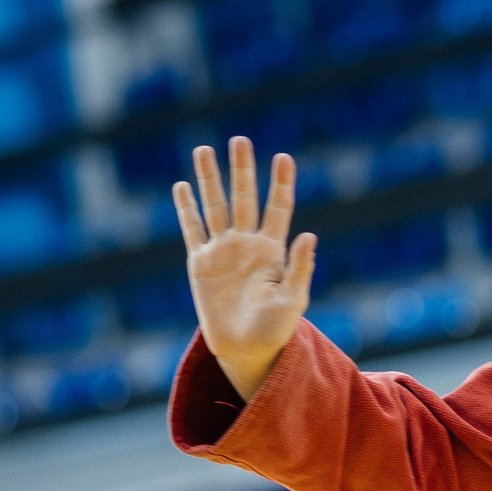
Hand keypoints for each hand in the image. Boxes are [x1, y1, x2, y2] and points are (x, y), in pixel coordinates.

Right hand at [175, 137, 317, 400]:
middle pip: (243, 198)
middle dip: (242, 170)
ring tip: (203, 150)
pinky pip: (192, 230)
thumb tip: (309, 234)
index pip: (278, 208)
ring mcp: (222, 252)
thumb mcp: (294, 299)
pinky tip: (182, 186)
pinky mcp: (200, 264)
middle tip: (240, 140)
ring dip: (209, 179)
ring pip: (214, 207)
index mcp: (273, 250)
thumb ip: (300, 267)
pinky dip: (186, 209)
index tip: (284, 157)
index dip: (280, 183)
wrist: (246, 350)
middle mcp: (247, 244)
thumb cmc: (276, 328)